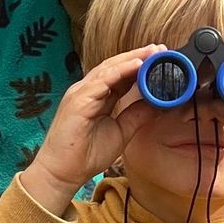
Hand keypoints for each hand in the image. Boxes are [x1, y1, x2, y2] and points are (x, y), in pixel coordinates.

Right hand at [20, 51, 152, 214]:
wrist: (63, 173)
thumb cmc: (85, 154)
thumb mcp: (121, 131)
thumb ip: (136, 115)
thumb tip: (158, 104)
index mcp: (96, 96)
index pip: (120, 75)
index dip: (139, 65)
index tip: (161, 58)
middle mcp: (87, 91)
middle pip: (115, 66)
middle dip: (138, 56)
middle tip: (160, 48)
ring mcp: (80, 93)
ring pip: (109, 69)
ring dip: (131, 58)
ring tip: (152, 52)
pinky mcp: (77, 101)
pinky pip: (101, 81)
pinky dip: (119, 71)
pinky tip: (136, 65)